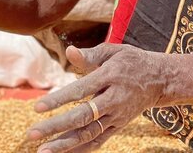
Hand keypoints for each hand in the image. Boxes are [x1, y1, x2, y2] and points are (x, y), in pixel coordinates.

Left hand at [27, 44, 171, 152]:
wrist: (160, 80)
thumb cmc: (131, 61)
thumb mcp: (114, 51)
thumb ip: (91, 55)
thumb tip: (69, 51)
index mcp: (110, 77)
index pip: (81, 90)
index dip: (59, 99)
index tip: (37, 107)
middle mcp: (114, 99)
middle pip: (83, 116)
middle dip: (56, 127)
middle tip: (32, 134)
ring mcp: (117, 116)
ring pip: (89, 133)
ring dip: (66, 144)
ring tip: (43, 151)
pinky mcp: (119, 126)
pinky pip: (99, 141)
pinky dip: (81, 149)